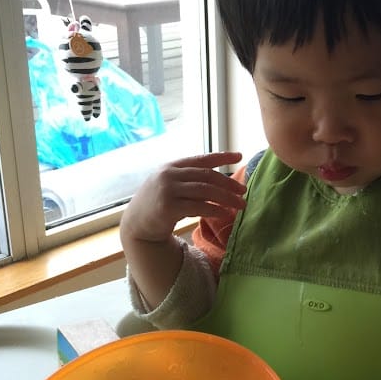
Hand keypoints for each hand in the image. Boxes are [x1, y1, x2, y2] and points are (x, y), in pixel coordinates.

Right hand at [121, 151, 246, 243]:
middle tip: (244, 190)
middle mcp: (169, 175)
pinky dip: (215, 210)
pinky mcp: (168, 207)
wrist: (136, 223)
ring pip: (206, 191)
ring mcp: (168, 190)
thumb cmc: (158, 203)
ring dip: (227, 198)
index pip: (201, 159)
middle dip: (229, 183)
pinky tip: (226, 213)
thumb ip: (189, 178)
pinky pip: (198, 207)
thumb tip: (220, 180)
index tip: (239, 156)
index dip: (222, 156)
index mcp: (172, 166)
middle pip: (207, 176)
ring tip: (242, 204)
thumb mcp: (171, 184)